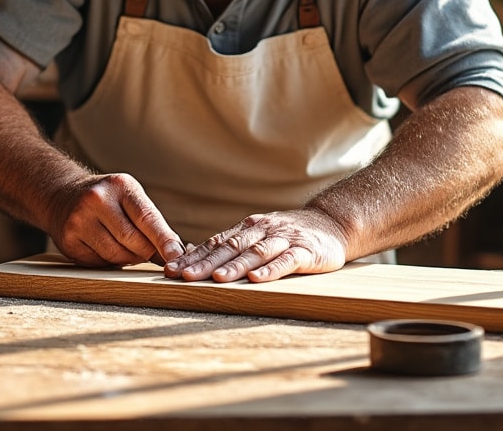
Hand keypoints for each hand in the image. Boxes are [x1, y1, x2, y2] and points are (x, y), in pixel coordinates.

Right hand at [49, 173, 184, 267]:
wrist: (62, 196)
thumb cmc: (106, 199)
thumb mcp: (129, 197)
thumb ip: (152, 222)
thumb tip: (176, 252)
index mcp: (119, 186)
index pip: (146, 217)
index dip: (163, 239)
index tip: (176, 255)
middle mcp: (96, 200)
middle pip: (132, 240)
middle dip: (147, 252)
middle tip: (153, 254)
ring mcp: (79, 221)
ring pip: (116, 255)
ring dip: (128, 258)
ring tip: (126, 247)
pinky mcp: (68, 242)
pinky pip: (99, 263)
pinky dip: (109, 261)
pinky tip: (105, 248)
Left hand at [163, 209, 347, 282]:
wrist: (332, 224)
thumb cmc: (288, 235)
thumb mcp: (257, 236)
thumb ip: (231, 245)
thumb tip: (192, 255)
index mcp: (247, 229)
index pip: (215, 243)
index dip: (192, 256)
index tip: (170, 269)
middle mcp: (261, 232)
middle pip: (230, 248)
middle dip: (205, 263)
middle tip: (183, 275)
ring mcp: (283, 240)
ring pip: (255, 253)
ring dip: (235, 267)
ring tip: (216, 279)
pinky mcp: (305, 251)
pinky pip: (286, 261)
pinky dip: (271, 270)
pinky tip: (257, 279)